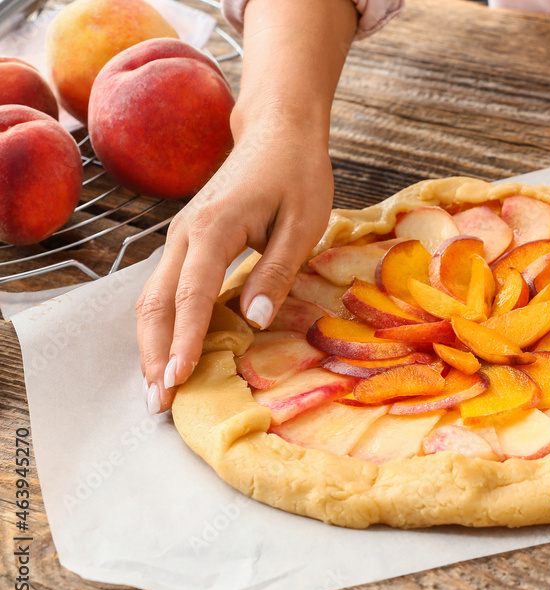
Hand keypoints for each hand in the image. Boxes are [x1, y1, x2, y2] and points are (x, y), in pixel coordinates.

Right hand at [136, 118, 333, 413]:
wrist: (277, 131)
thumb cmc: (297, 174)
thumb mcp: (302, 224)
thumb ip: (277, 272)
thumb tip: (253, 321)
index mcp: (212, 228)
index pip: (190, 296)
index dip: (182, 342)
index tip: (177, 382)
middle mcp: (185, 234)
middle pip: (155, 303)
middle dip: (154, 355)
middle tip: (158, 403)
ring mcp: (181, 237)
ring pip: (153, 298)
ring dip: (152, 344)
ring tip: (159, 390)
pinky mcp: (188, 242)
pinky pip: (166, 290)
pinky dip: (164, 325)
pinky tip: (172, 353)